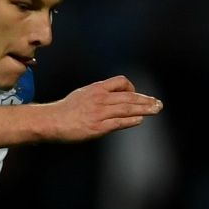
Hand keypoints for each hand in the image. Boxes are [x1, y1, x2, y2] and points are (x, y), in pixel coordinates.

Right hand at [39, 76, 162, 142]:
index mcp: (96, 88)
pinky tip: (140, 120)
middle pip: (129, 96)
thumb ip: (98, 95)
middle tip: (158, 103)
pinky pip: (119, 122)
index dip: (132, 88)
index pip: (121, 82)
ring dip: (144, 109)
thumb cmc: (65, 110)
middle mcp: (100, 98)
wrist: (51, 121)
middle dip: (145, 100)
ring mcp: (99, 113)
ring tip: (156, 110)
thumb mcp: (82, 95)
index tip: (137, 96)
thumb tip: (113, 98)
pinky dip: (131, 120)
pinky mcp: (98, 127)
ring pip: (128, 108)